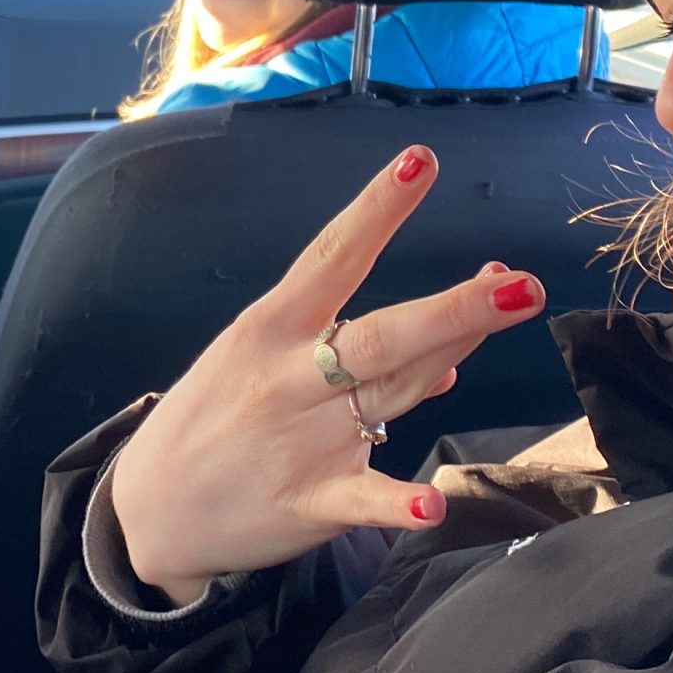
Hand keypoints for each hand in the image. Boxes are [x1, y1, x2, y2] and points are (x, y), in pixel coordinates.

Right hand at [108, 146, 548, 604]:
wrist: (150, 511)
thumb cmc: (214, 419)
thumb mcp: (262, 362)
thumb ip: (359, 357)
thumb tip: (453, 357)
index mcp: (271, 327)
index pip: (332, 256)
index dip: (378, 209)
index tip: (421, 161)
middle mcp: (291, 376)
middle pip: (382, 334)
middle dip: (453, 307)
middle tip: (522, 282)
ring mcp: (301, 440)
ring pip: (391, 393)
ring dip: (449, 358)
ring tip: (513, 310)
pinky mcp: (308, 503)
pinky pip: (361, 498)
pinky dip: (396, 504)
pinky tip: (430, 506)